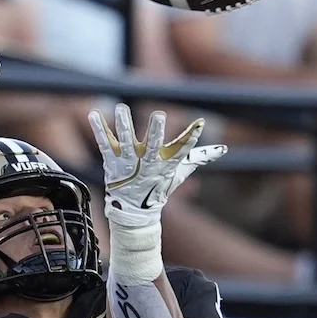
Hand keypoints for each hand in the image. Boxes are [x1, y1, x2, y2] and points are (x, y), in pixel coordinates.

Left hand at [89, 103, 226, 227]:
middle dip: (155, 131)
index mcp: (166, 164)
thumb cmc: (160, 185)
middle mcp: (148, 163)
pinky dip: (99, 129)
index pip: (181, 150)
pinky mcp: (112, 162)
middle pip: (152, 146)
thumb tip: (223, 149)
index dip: (190, 137)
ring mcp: (128, 163)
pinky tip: (93, 113)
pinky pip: (105, 144)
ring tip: (120, 107)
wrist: (135, 210)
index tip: (199, 124)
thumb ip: (199, 156)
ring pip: (125, 142)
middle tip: (159, 115)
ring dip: (123, 125)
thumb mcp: (180, 171)